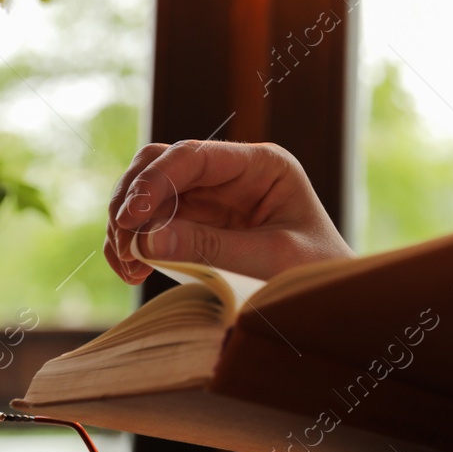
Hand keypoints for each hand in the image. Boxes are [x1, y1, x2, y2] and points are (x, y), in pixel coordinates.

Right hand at [104, 140, 352, 283]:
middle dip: (133, 201)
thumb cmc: (314, 270)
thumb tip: (148, 238)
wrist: (326, 296)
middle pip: (160, 164)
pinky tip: (133, 271)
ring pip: (146, 191)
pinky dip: (134, 242)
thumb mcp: (271, 259)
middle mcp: (232, 172)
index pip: (193, 156)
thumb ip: (212, 248)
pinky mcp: (196, 221)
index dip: (154, 181)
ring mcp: (211, 195)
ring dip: (127, 225)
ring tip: (129, 267)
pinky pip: (150, 221)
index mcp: (262, 165)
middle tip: (126, 248)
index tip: (131, 219)